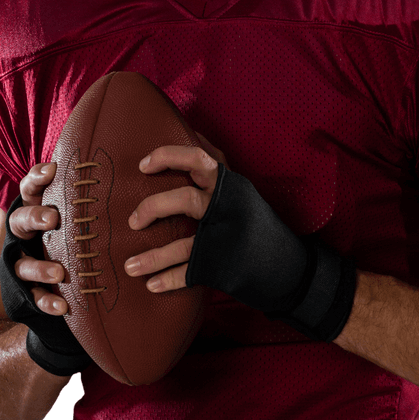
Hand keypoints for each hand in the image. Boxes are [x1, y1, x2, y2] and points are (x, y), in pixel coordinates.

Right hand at [1, 163, 91, 375]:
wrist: (60, 277)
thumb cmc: (78, 233)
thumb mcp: (82, 213)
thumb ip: (94, 197)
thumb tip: (133, 167)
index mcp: (37, 209)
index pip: (30, 188)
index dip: (37, 177)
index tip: (52, 170)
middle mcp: (25, 234)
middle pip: (20, 220)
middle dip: (35, 217)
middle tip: (53, 217)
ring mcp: (23, 262)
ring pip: (22, 264)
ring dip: (40, 268)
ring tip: (59, 273)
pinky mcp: (27, 289)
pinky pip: (32, 297)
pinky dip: (46, 301)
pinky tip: (62, 307)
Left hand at [124, 133, 357, 342]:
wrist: (290, 266)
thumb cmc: (257, 225)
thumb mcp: (243, 191)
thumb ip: (218, 169)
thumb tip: (191, 133)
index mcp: (231, 186)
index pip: (197, 159)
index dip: (167, 157)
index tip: (142, 165)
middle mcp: (229, 208)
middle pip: (185, 200)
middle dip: (152, 208)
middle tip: (133, 221)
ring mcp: (226, 239)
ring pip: (183, 245)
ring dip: (152, 257)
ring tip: (128, 267)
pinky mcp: (223, 266)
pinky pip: (189, 274)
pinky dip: (168, 280)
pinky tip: (151, 285)